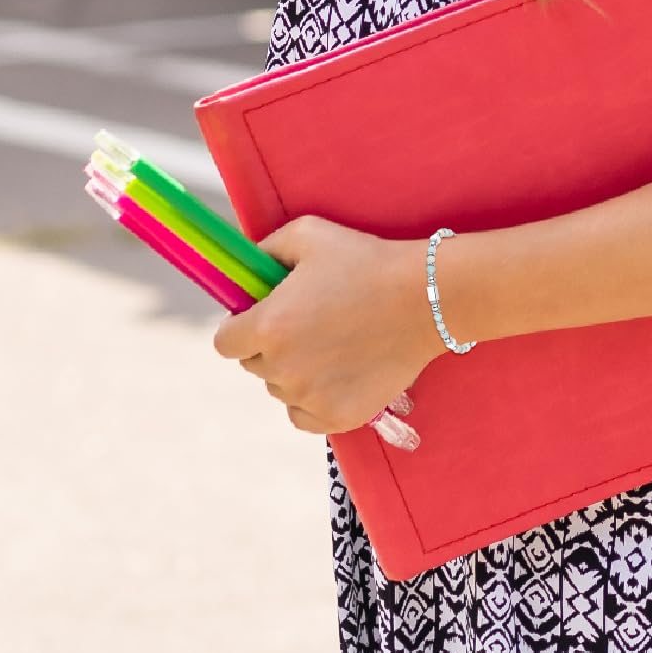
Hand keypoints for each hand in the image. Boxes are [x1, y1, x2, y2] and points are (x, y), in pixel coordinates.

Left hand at [212, 216, 441, 439]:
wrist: (426, 297)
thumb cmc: (367, 261)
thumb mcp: (310, 234)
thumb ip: (266, 250)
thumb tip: (245, 266)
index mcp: (269, 326)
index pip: (225, 342)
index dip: (240, 326)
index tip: (261, 316)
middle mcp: (282, 368)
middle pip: (253, 364)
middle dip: (271, 345)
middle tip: (308, 322)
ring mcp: (309, 398)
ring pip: (280, 389)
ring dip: (295, 370)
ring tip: (334, 342)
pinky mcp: (337, 418)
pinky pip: (303, 415)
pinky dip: (314, 398)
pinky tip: (340, 370)